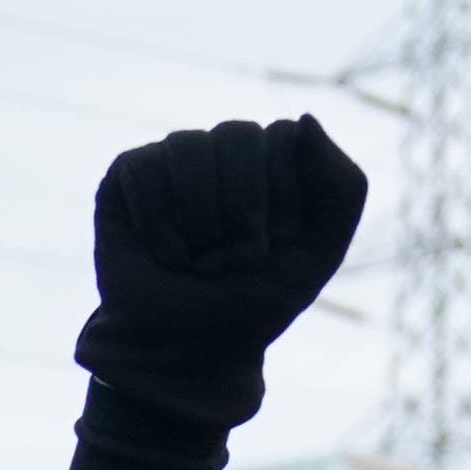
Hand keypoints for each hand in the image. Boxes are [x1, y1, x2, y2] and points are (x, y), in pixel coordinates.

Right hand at [72, 116, 370, 419]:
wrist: (187, 353)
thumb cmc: (252, 305)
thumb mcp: (319, 254)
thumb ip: (343, 185)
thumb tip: (306, 117)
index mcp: (274, 162)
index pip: (285, 136)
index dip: (283, 196)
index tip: (274, 248)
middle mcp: (224, 153)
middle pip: (238, 133)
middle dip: (242, 208)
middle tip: (236, 260)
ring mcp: (175, 161)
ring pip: (188, 146)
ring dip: (199, 220)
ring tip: (199, 263)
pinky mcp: (128, 177)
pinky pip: (144, 169)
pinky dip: (159, 224)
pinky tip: (166, 256)